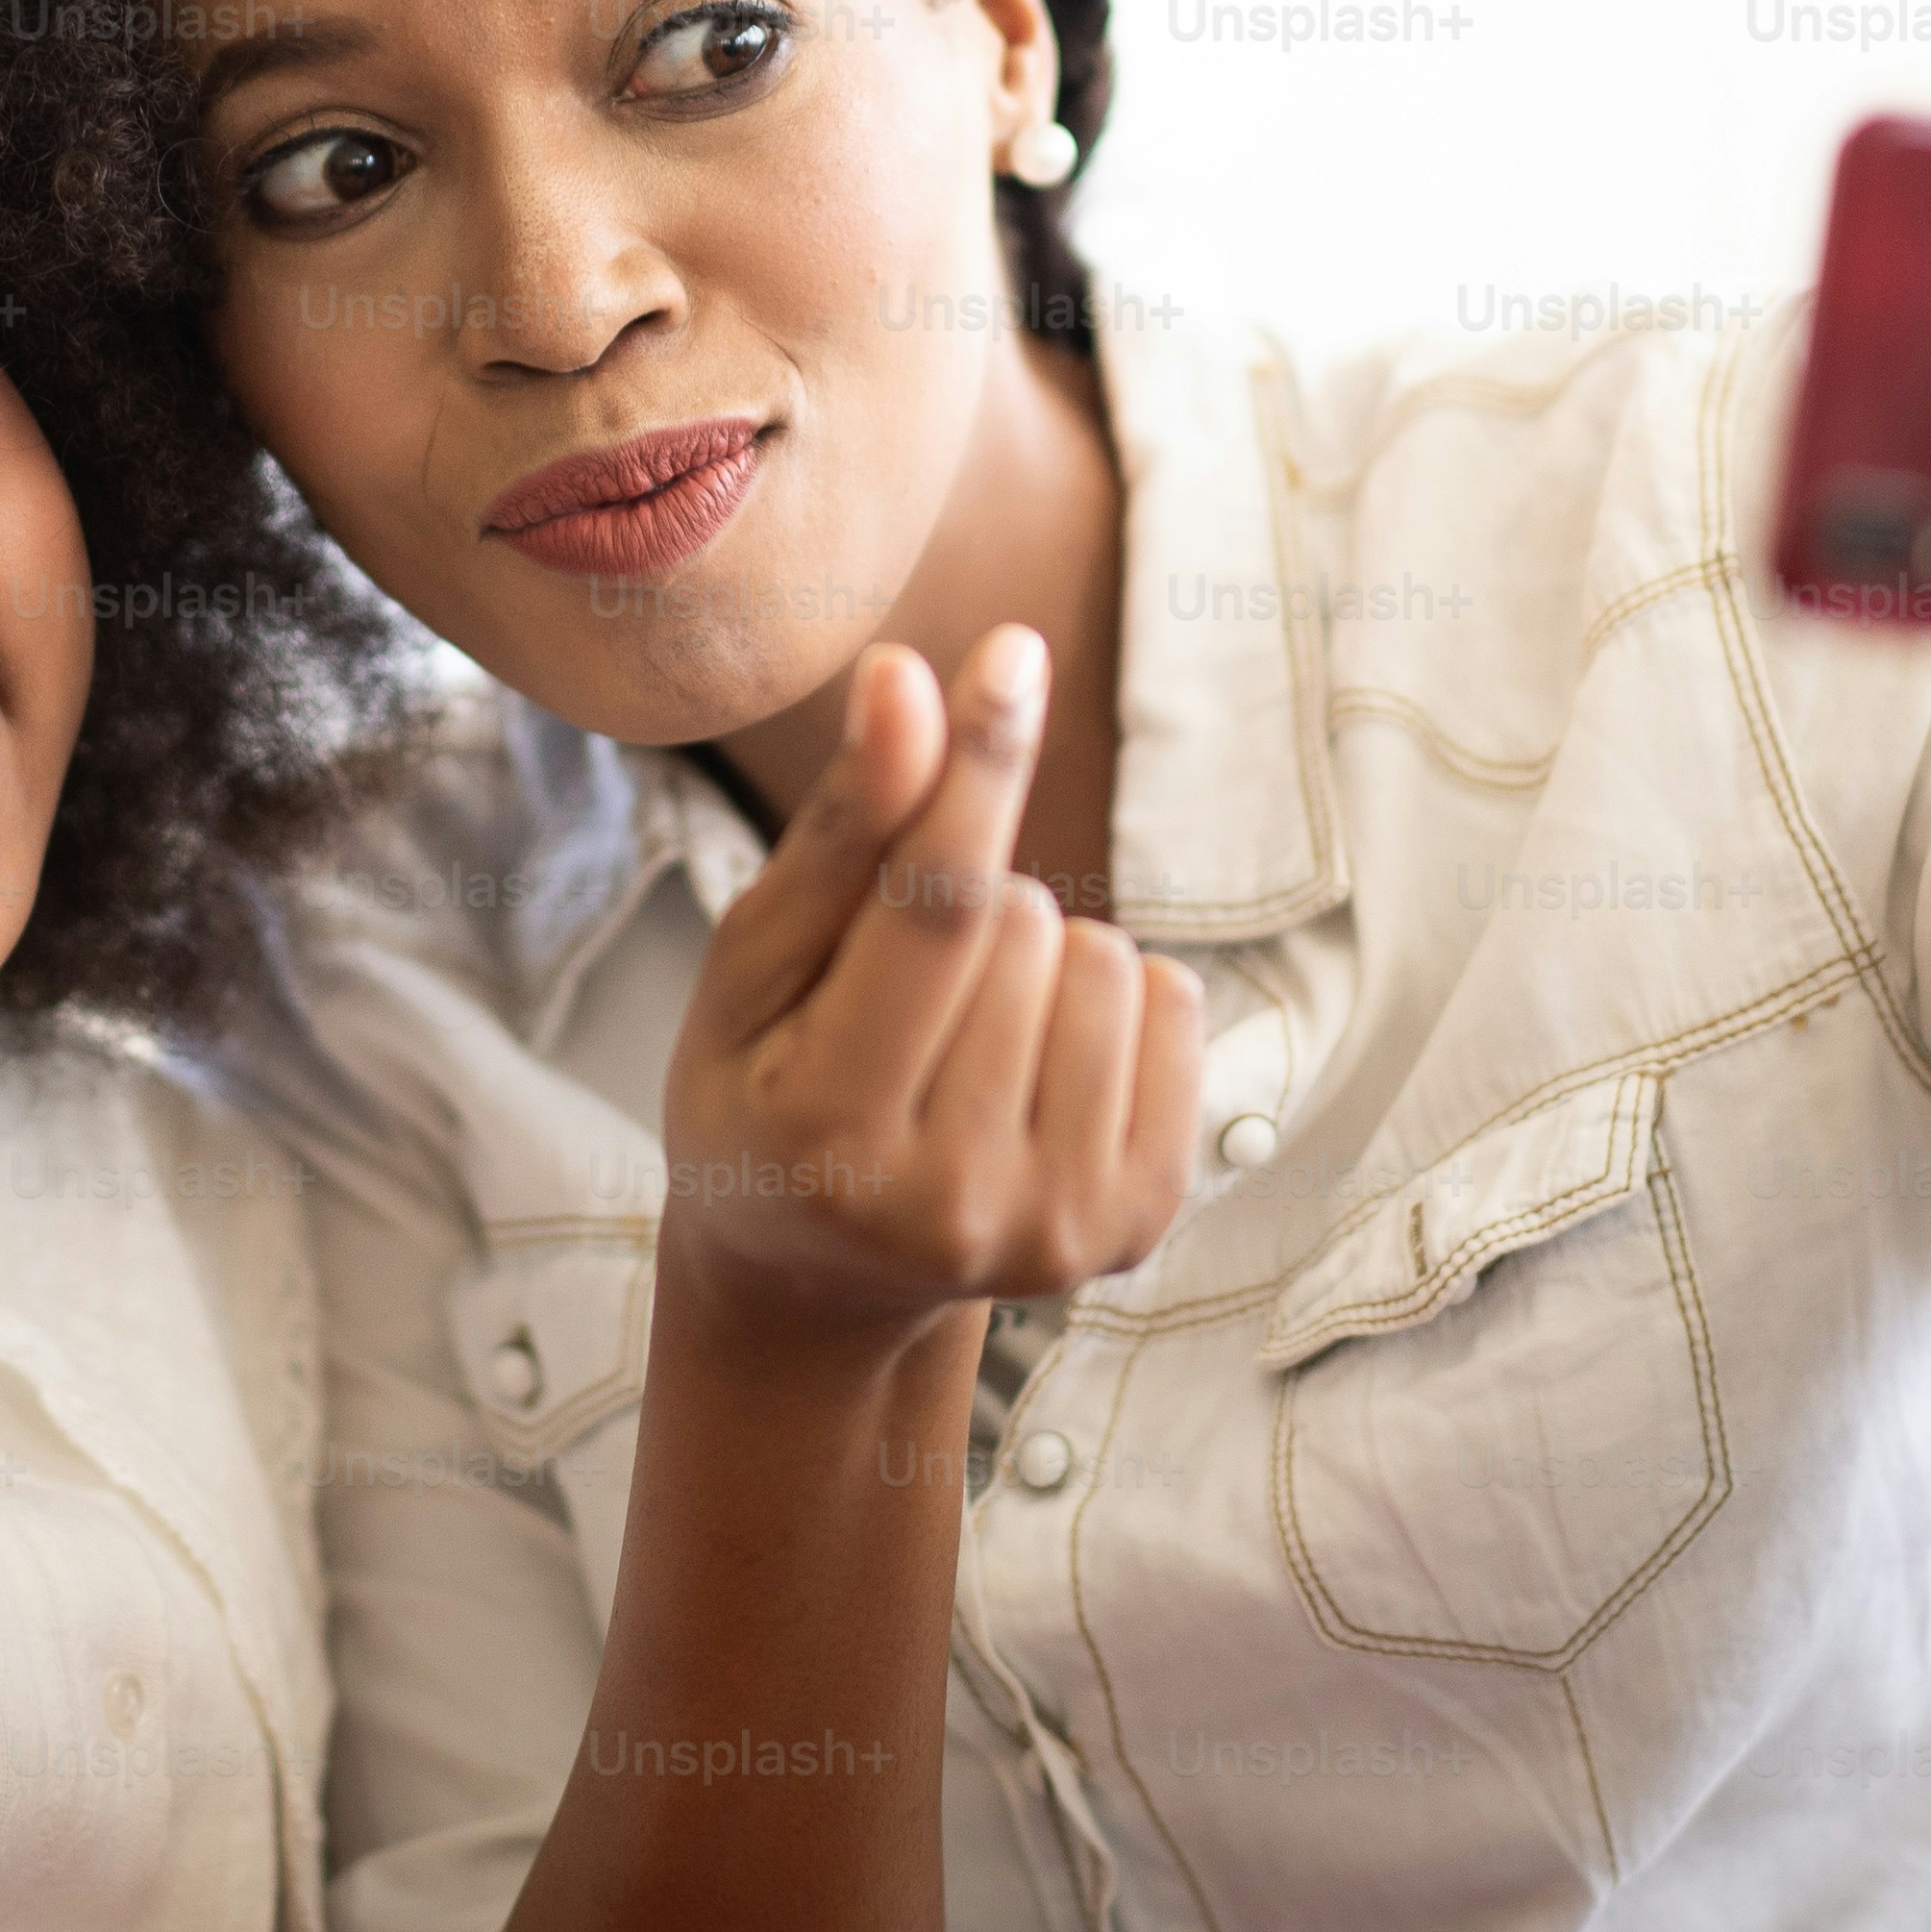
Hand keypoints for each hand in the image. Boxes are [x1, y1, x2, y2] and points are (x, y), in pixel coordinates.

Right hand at [662, 627, 1205, 1346]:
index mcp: (826, 1129)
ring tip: (967, 1030)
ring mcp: (1055, 1226)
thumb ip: (841, 831)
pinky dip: (1112, 999)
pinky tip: (1035, 1061)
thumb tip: (906, 681)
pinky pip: (1175, 1004)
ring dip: (1043, 954)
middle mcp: (950, 1200)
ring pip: (1106, 958)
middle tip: (901, 994)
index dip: (973, 770)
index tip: (1012, 651)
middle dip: (973, 901)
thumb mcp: (755, 963)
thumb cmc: (764, 1090)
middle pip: (1021, 922)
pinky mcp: (1137, 1224)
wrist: (820, 1281)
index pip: (931, 913)